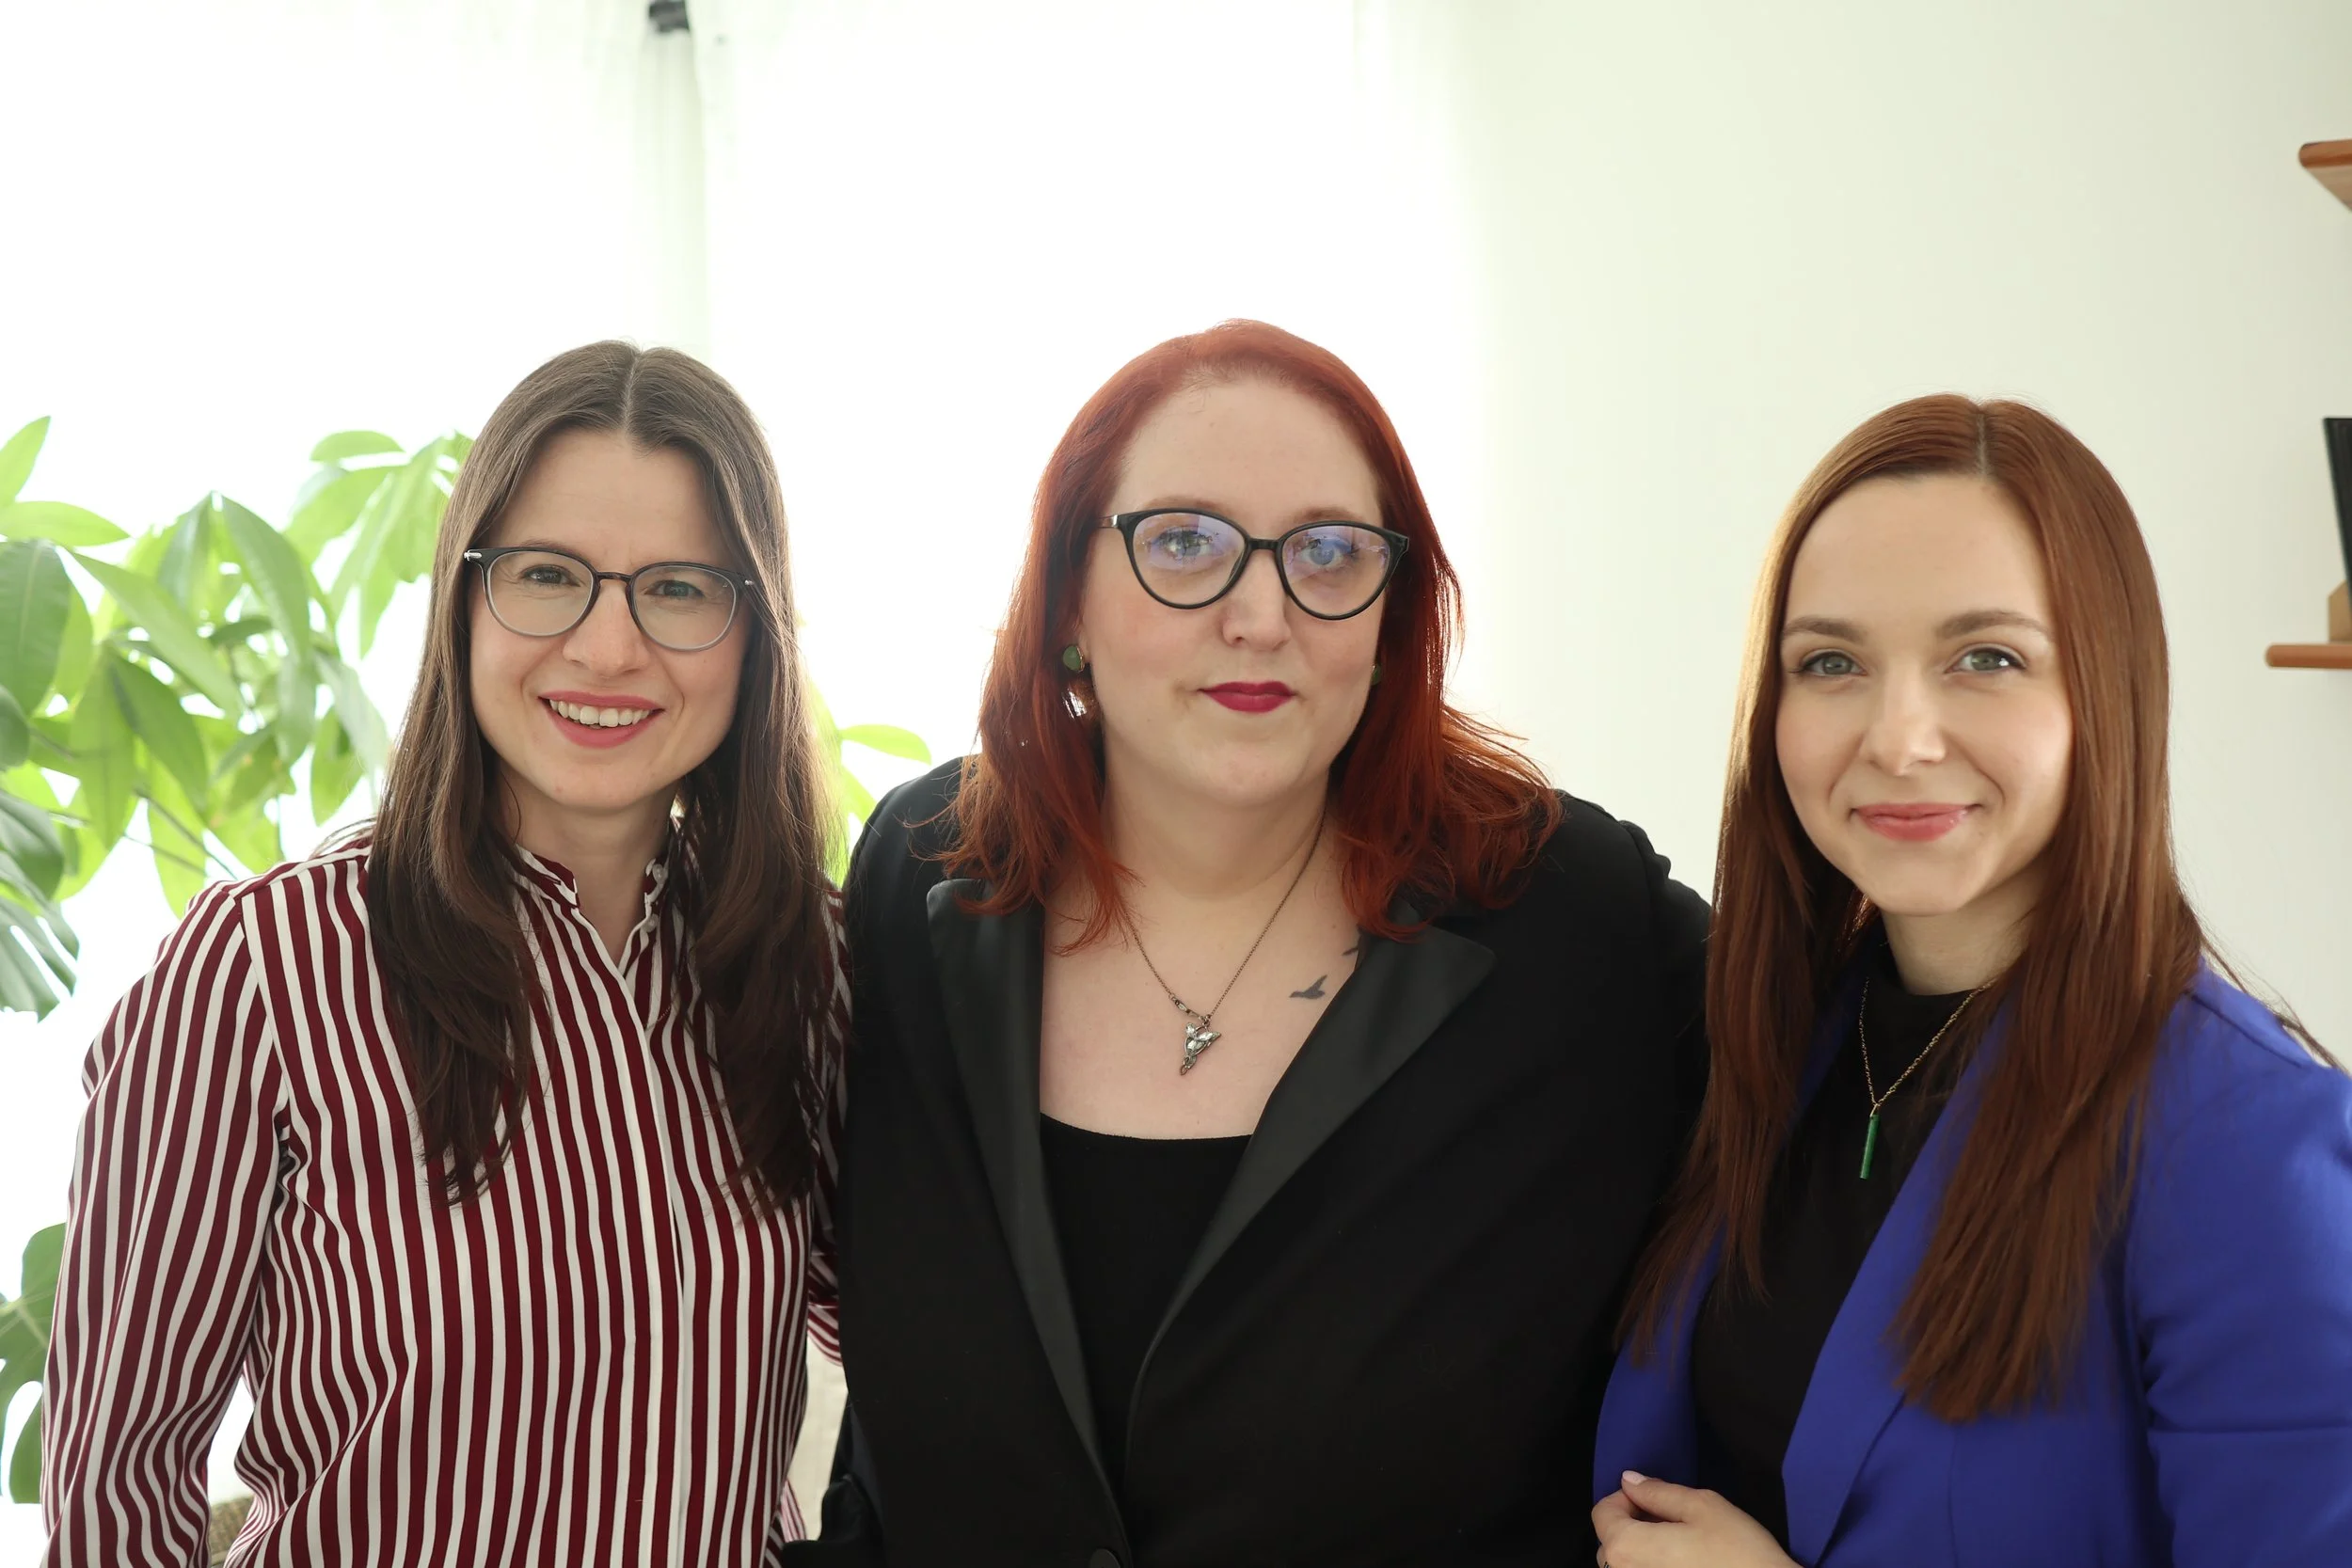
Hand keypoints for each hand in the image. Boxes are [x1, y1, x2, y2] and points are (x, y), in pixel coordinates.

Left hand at [1592, 1471, 1798, 1567]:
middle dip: (1631, 1524)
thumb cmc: (1738, 1552)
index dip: (1625, 1498)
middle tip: (1668, 1518)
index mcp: (1626, 1548)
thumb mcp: (1702, 1507)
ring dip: (1642, 1549)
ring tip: (1679, 1543)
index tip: (1653, 1498)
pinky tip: (1684, 1563)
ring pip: (1626, 1565)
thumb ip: (1658, 1492)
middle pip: (1611, 1543)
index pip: (1602, 1514)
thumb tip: (1629, 1480)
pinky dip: (1654, 1566)